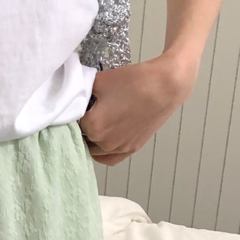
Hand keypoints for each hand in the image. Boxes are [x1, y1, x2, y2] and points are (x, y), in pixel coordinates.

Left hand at [79, 51, 198, 165]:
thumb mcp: (101, 80)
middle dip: (83, 127)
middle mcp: (104, 143)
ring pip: (95, 150)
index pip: (73, 124)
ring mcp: (118, 148)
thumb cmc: (134, 80)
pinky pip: (110, 159)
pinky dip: (103, 153)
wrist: (166, 85)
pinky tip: (102, 143)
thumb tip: (75, 95)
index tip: (79, 106)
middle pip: (83, 138)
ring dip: (92, 140)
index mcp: (93, 126)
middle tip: (88, 114)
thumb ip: (83, 90)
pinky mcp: (131, 149)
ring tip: (96, 125)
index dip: (75, 114)